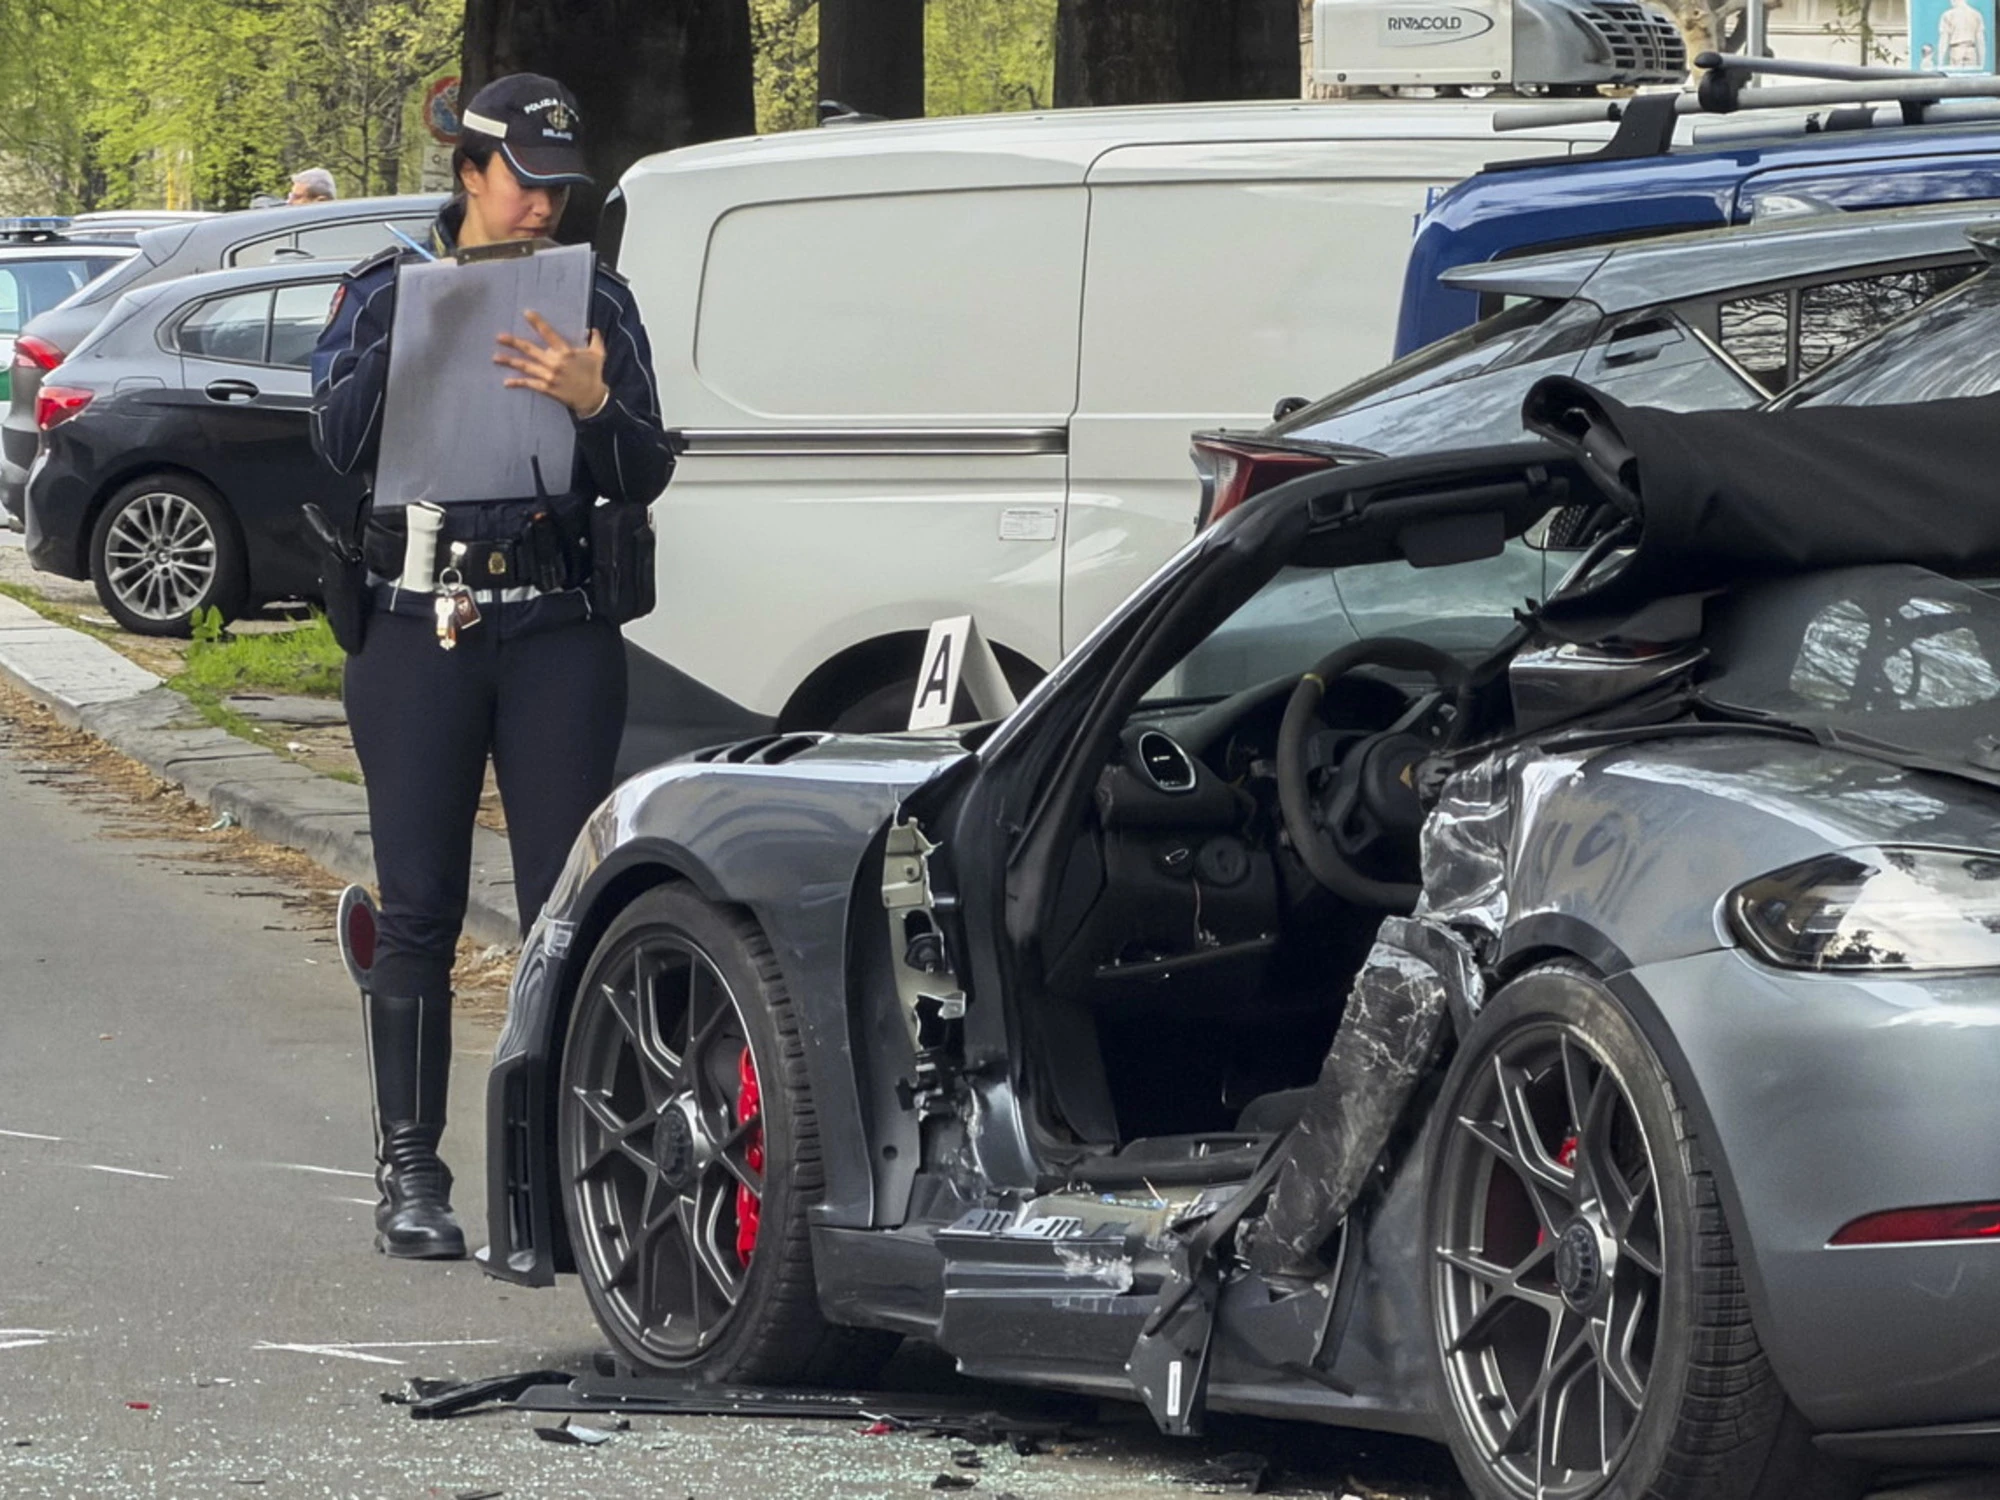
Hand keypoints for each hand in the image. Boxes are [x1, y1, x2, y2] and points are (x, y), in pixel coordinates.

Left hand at [494, 310, 609, 417]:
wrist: (592, 399)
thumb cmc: (594, 375)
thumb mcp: (598, 355)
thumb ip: (595, 340)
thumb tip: (592, 329)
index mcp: (566, 352)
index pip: (549, 334)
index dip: (538, 323)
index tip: (526, 313)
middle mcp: (554, 363)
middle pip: (530, 350)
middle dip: (514, 343)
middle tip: (499, 337)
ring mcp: (549, 376)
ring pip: (526, 367)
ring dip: (510, 362)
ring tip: (495, 358)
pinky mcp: (547, 389)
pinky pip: (529, 384)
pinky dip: (518, 383)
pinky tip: (506, 382)